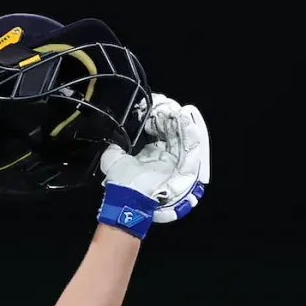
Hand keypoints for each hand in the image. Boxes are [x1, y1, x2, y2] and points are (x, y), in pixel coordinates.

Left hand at [96, 93, 210, 238]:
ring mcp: (178, 159)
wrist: (131, 200)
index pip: (159, 128)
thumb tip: (114, 133)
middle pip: (173, 128)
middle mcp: (167, 154)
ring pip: (183, 134)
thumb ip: (115, 145)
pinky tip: (184, 118)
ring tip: (173, 108)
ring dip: (179, 119)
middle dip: (168, 114)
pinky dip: (190, 131)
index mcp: (152, 152)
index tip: (152, 104)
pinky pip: (192, 145)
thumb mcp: (113, 159)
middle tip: (163, 104)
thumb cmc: (123, 183)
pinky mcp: (187, 165)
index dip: (157, 115)